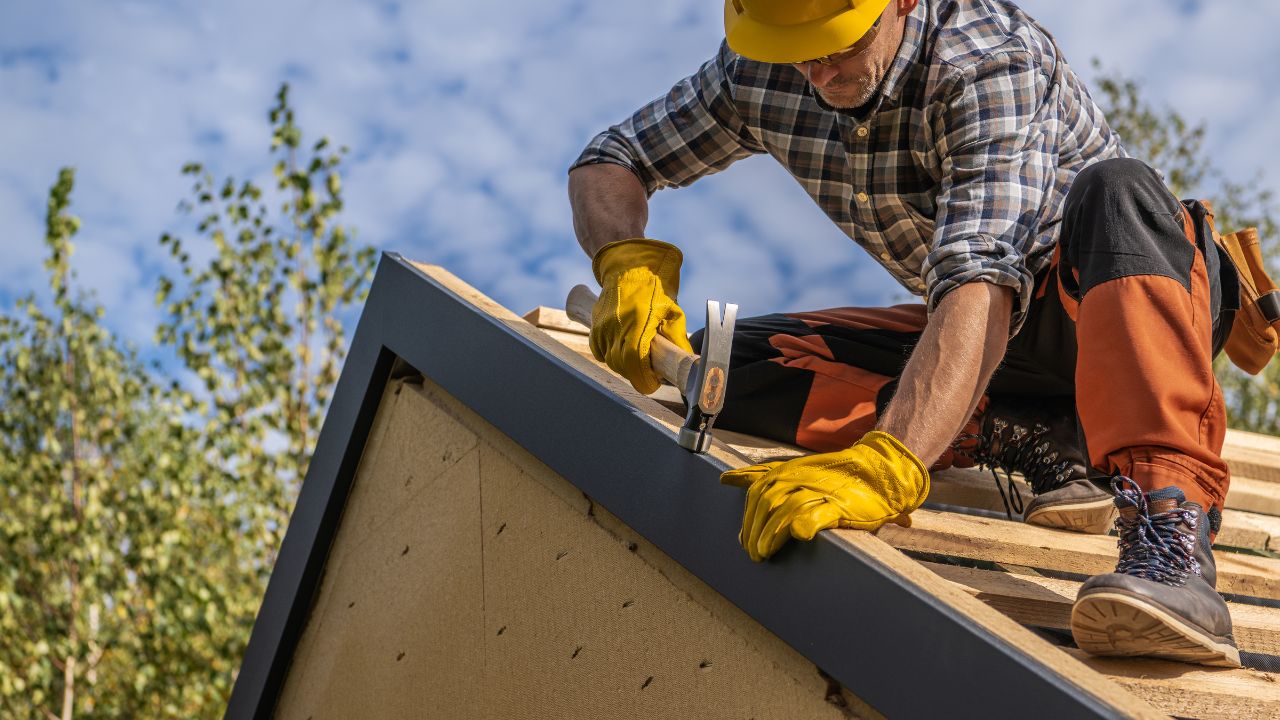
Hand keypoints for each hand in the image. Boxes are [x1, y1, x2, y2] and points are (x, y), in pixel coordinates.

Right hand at [590, 238, 694, 393]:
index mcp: (637, 322)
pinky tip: (623, 349)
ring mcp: (602, 327)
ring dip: (625, 366)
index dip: (643, 378)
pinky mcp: (595, 326)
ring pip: (611, 361)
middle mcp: (616, 326)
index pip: (634, 361)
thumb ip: (677, 337)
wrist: (627, 269)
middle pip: (622, 365)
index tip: (653, 383)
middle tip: (650, 372)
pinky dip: (611, 356)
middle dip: (637, 373)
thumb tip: (687, 361)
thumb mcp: (672, 310)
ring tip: (639, 359)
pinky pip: (600, 352)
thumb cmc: (653, 289)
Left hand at [720, 430, 929, 560]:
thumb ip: (761, 475)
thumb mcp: (793, 470)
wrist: (878, 472)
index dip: (747, 518)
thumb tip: (726, 479)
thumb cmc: (833, 477)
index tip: (744, 539)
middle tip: (753, 553)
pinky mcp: (839, 505)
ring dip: (771, 533)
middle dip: (755, 530)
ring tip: (764, 552)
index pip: (756, 493)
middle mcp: (799, 478)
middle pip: (766, 503)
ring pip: (786, 510)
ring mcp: (819, 491)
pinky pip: (816, 514)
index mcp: (786, 471)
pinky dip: (804, 524)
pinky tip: (797, 535)